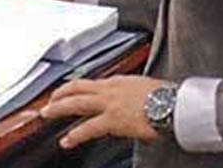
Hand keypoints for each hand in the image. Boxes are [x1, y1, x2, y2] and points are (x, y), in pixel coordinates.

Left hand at [41, 76, 163, 148]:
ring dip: (58, 108)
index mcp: (119, 81)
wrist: (175, 104)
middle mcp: (111, 88)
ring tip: (47, 115)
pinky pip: (88, 127)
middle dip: (59, 94)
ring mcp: (110, 103)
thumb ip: (131, 93)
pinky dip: (74, 134)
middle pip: (76, 88)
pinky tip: (67, 140)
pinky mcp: (113, 119)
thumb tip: (130, 101)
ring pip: (75, 102)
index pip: (90, 82)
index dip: (75, 87)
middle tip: (48, 101)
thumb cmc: (167, 97)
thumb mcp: (145, 88)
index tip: (66, 92)